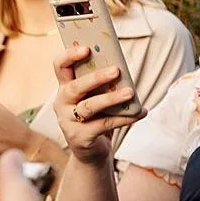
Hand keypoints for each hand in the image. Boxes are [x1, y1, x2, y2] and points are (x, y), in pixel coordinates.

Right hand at [54, 45, 140, 164]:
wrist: (90, 152)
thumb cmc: (95, 117)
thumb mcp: (93, 97)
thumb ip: (100, 84)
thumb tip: (120, 68)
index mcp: (64, 87)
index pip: (60, 66)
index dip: (70, 56)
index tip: (87, 48)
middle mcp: (62, 103)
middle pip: (75, 87)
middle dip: (95, 77)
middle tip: (116, 70)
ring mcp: (69, 122)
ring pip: (89, 107)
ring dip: (111, 98)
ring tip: (130, 92)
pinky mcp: (80, 137)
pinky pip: (104, 124)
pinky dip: (124, 118)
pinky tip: (140, 112)